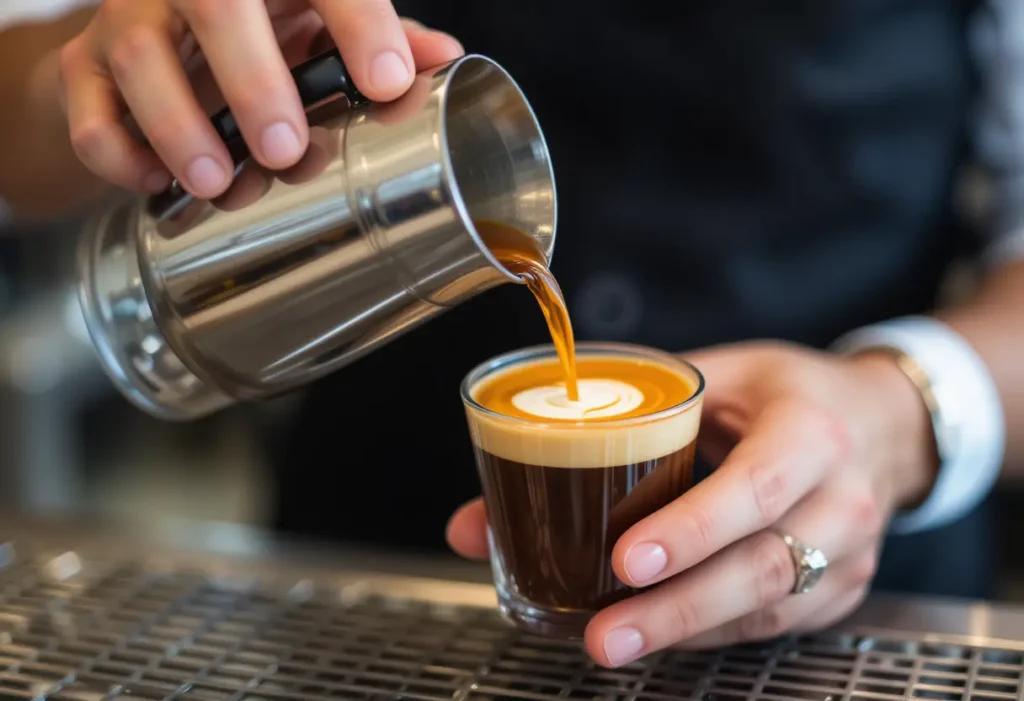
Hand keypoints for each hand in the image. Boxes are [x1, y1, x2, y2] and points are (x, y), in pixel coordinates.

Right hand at [57, 0, 463, 198]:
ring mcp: (132, 17)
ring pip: (138, 55)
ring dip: (178, 126)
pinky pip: (86, 105)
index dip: (359, 23)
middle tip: (284, 149)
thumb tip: (442, 57)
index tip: (389, 83)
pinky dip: (116, 151)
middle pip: (216, 3)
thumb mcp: (321, 25)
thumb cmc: (259, 29)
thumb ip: (381, 39)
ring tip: (217, 182)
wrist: (161, 31)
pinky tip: (156, 181)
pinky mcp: (84, 64)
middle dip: (253, 80)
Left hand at [447, 341, 938, 665]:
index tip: (628, 559)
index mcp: (810, 430)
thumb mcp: (710, 381)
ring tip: (613, 642)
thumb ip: (613, 427)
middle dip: (678, 608)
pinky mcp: (841, 592)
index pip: (757, 485)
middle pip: (763, 568)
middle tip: (603, 633)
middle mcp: (841, 499)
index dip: (694, 528)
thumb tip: (478, 517)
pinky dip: (708, 633)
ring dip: (684, 631)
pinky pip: (771, 625)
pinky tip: (657, 634)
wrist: (878, 423)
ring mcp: (849, 555)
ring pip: (767, 609)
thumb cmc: (782, 393)